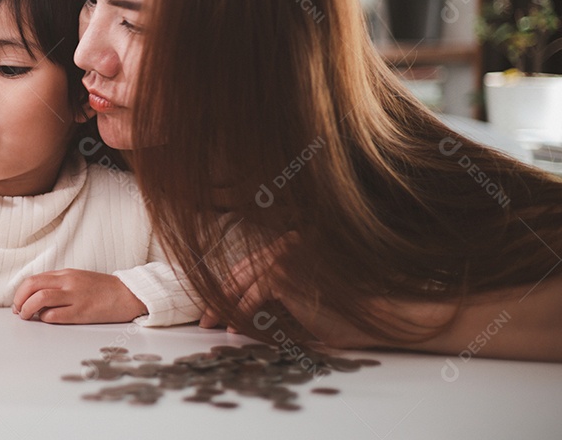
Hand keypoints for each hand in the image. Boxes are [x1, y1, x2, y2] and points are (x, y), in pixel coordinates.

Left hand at [12, 269, 146, 323]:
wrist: (128, 294)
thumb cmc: (102, 289)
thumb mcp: (78, 279)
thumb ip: (58, 285)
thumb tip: (36, 297)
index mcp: (66, 274)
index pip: (33, 279)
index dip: (20, 292)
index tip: (18, 303)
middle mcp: (68, 282)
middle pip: (32, 285)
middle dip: (19, 299)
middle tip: (18, 311)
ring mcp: (75, 296)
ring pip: (40, 298)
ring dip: (27, 309)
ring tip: (27, 317)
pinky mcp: (82, 312)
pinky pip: (56, 315)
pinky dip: (45, 318)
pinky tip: (46, 320)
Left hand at [211, 232, 384, 347]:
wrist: (368, 317)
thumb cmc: (339, 312)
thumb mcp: (299, 299)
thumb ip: (276, 293)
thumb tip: (240, 305)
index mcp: (289, 246)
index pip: (248, 265)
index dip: (228, 286)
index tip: (215, 304)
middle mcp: (284, 247)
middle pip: (239, 272)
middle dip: (218, 297)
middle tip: (205, 318)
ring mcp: (283, 259)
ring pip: (241, 283)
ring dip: (224, 306)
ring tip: (214, 325)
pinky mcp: (283, 277)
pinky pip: (252, 297)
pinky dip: (240, 313)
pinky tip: (235, 328)